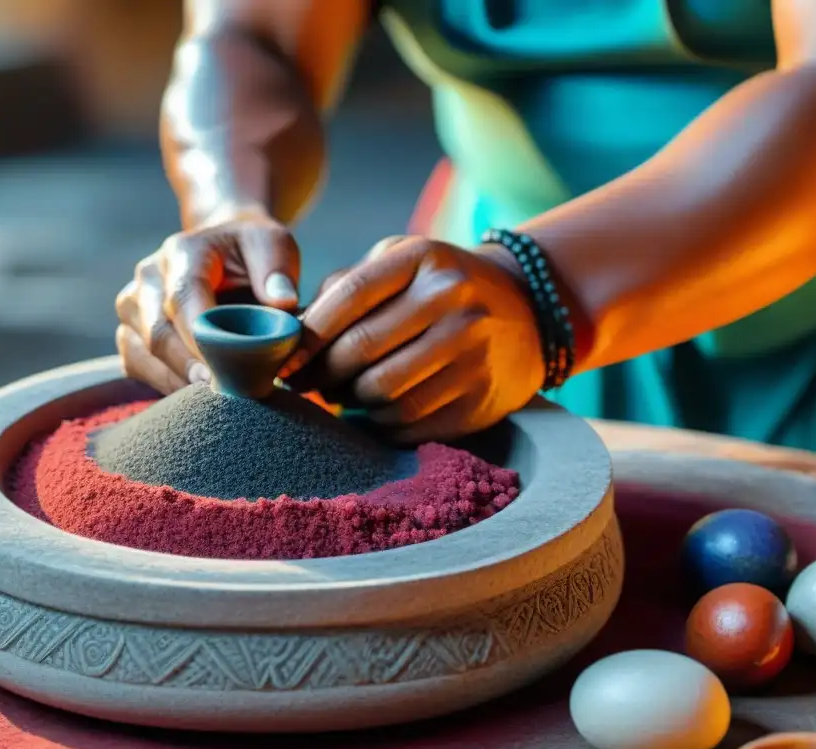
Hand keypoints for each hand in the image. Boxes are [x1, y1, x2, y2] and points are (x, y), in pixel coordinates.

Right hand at [116, 211, 299, 393]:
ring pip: (142, 356)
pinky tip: (199, 397)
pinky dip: (168, 386)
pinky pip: (139, 369)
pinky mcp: (131, 335)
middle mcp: (148, 279)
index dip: (201, 337)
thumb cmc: (250, 252)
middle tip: (225, 395)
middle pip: (157, 334)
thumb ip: (278, 269)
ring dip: (179, 382)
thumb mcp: (272, 244)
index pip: (183, 297)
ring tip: (216, 399)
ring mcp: (134, 309)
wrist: (223, 251)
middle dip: (191, 369)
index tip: (224, 369)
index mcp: (182, 252)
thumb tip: (283, 303)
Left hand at [283, 236, 543, 442]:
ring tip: (347, 394)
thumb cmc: (441, 287)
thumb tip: (290, 331)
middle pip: (361, 350)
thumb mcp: (403, 263)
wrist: (530, 312)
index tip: (285, 360)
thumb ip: (347, 286)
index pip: (350, 298)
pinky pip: (411, 422)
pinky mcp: (481, 397)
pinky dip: (383, 423)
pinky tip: (381, 410)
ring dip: (352, 401)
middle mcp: (453, 300)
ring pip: (383, 393)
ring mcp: (472, 350)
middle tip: (310, 383)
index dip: (307, 336)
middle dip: (323, 374)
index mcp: (424, 259)